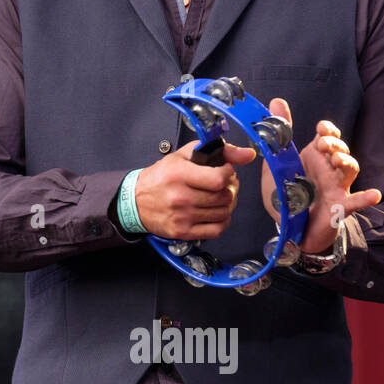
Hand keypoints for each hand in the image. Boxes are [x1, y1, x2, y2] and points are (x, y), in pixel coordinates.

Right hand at [134, 138, 257, 239]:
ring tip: (219, 197)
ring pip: (223, 213)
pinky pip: (217, 229)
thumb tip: (248, 154)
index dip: (229, 174)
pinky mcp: (183, 232)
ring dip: (227, 204)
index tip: (225, 172)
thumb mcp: (184, 155)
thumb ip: (218, 151)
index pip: (219, 179)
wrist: (135, 201)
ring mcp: (182, 217)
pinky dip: (222, 220)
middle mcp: (180, 197)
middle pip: (224, 197)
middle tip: (224, 185)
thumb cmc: (160, 178)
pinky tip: (215, 213)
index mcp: (179, 175)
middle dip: (230, 189)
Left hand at [257, 98, 382, 252]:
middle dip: (334, 143)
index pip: (327, 135)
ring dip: (346, 161)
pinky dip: (365, 198)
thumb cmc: (285, 195)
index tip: (322, 129)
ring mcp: (336, 186)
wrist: (289, 228)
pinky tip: (374, 195)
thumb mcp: (274, 165)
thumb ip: (277, 136)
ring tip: (336, 161)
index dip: (328, 129)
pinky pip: (356, 202)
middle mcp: (327, 169)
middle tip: (322, 146)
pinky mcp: (339, 207)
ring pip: (351, 168)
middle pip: (340, 148)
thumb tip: (276, 101)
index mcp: (312, 157)